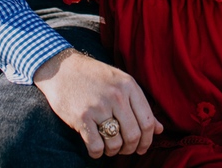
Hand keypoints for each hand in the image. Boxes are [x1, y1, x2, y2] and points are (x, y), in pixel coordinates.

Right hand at [34, 48, 162, 157]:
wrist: (61, 68)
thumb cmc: (93, 76)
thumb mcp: (120, 83)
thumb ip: (140, 105)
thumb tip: (160, 129)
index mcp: (129, 86)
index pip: (147, 121)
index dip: (147, 140)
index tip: (142, 147)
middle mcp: (116, 96)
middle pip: (133, 135)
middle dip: (131, 148)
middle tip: (125, 150)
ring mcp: (98, 107)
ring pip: (116, 143)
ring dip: (113, 152)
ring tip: (109, 148)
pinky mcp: (81, 117)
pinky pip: (96, 146)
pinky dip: (97, 153)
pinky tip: (96, 148)